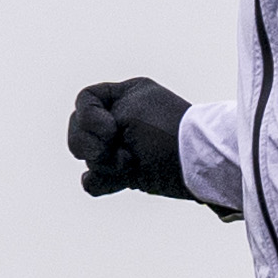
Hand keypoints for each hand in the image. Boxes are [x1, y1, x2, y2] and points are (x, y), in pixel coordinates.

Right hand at [67, 79, 193, 199]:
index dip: (88, 116)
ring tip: (128, 166)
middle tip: (108, 148)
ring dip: (103, 163)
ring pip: (88, 157)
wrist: (198, 165)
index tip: (109, 129)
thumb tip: (87, 152)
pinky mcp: (128, 175)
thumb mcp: (130, 113)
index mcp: (127, 95)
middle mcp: (123, 119)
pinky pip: (95, 180)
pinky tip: (116, 182)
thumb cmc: (166, 133)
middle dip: (90, 142)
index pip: (86, 100)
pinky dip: (100, 182)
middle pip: (79, 129)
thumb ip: (96, 125)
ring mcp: (124, 148)